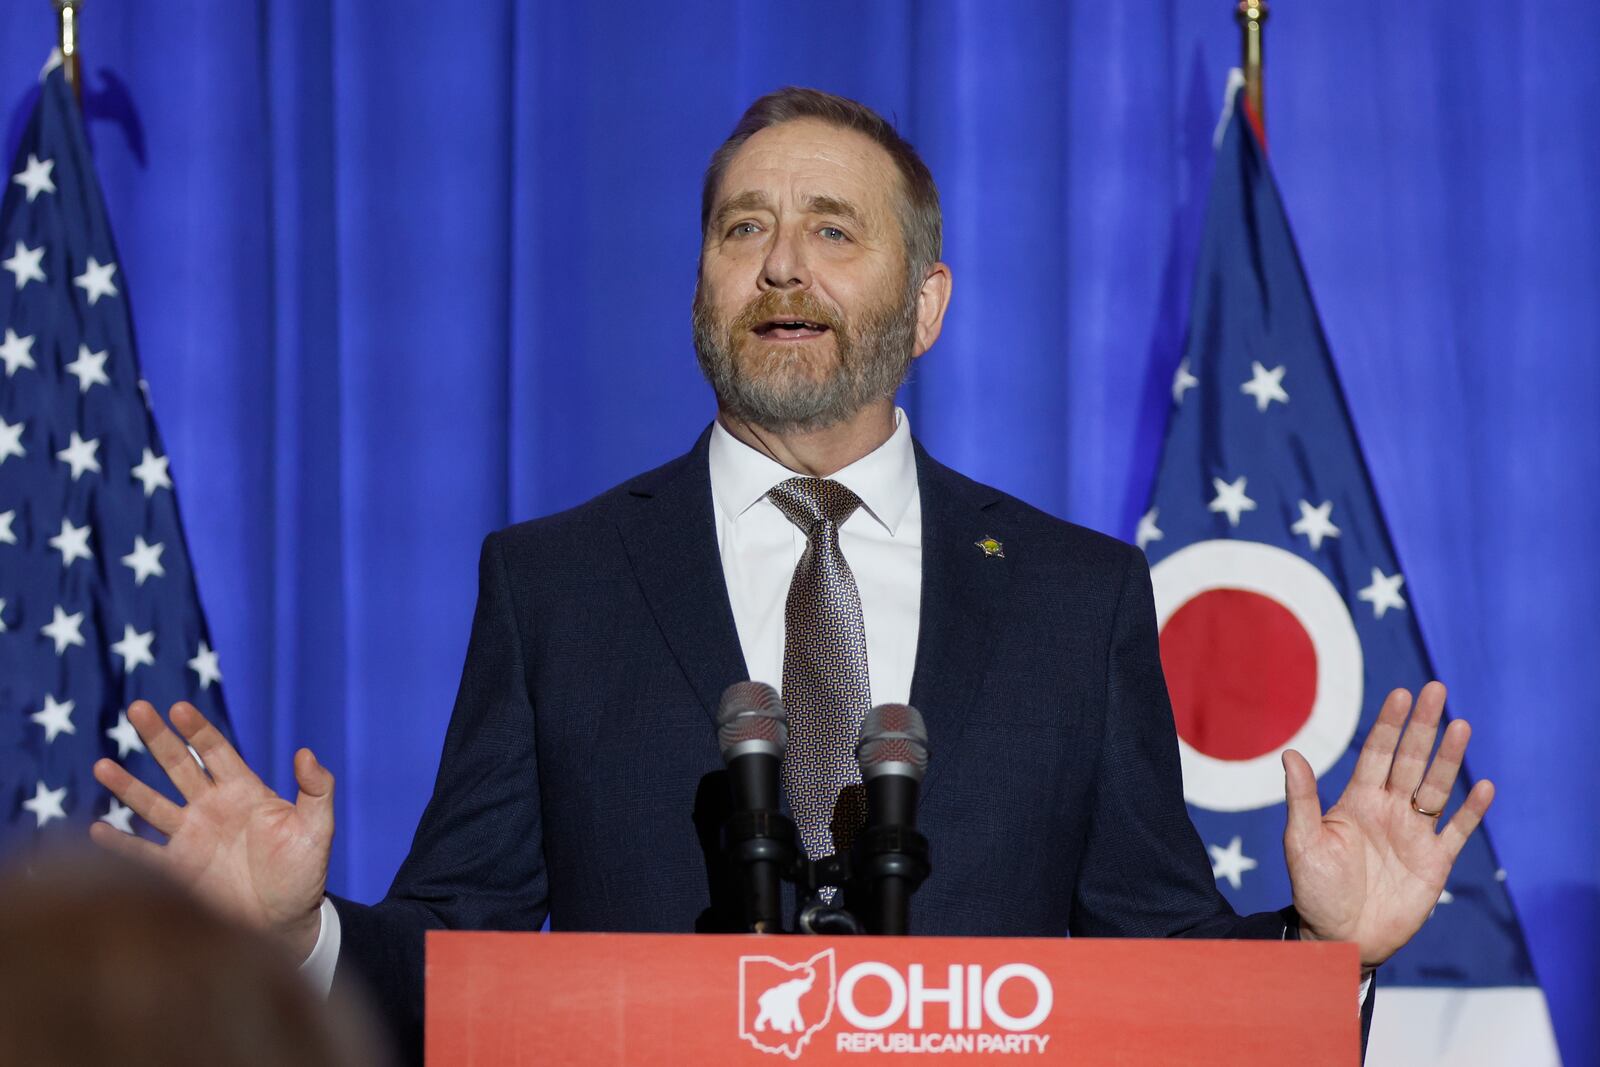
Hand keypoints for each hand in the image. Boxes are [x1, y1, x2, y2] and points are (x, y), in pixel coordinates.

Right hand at [90, 700, 333, 959]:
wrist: (285, 923)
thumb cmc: (304, 874)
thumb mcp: (317, 828)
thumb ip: (316, 789)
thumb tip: (306, 752)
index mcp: (244, 792)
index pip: (216, 751)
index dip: (198, 729)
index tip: (178, 708)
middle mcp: (212, 809)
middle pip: (179, 765)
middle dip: (158, 738)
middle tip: (136, 708)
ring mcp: (191, 838)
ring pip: (152, 804)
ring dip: (127, 786)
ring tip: (102, 766)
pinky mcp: (178, 870)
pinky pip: (142, 854)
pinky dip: (119, 844)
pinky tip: (96, 830)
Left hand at [1282, 681, 1493, 970]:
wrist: (1338, 937)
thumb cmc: (1314, 890)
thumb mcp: (1301, 842)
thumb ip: (1301, 799)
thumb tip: (1290, 753)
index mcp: (1357, 801)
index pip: (1377, 753)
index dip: (1389, 724)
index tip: (1401, 694)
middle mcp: (1389, 810)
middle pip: (1410, 760)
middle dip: (1424, 726)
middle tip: (1437, 689)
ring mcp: (1414, 834)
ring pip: (1436, 787)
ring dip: (1450, 759)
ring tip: (1462, 726)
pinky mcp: (1434, 862)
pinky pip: (1457, 831)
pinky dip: (1472, 811)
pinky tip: (1485, 786)